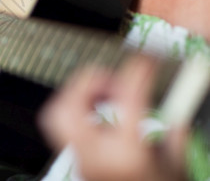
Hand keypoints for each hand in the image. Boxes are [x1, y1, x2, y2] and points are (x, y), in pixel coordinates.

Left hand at [39, 57, 187, 180]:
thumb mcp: (175, 166)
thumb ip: (173, 133)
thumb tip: (170, 109)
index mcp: (125, 154)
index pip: (126, 102)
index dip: (135, 73)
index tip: (143, 62)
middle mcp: (94, 156)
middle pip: (66, 108)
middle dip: (84, 82)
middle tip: (107, 76)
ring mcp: (79, 159)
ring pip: (54, 115)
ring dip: (74, 93)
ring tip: (98, 91)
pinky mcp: (76, 161)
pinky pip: (59, 126)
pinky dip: (72, 108)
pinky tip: (93, 108)